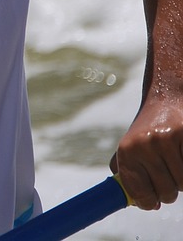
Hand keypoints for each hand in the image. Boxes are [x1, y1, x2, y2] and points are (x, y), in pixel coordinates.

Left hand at [111, 93, 182, 209]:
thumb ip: (127, 173)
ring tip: (175, 161)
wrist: (165, 100)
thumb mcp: (129, 148)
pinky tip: (182, 153)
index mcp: (126, 151)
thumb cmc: (147, 131)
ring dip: (181, 180)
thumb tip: (145, 204)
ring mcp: (165, 140)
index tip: (153, 202)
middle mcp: (143, 145)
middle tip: (166, 176)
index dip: (148, 202)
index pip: (138, 193)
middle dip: (169, 191)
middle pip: (166, 193)